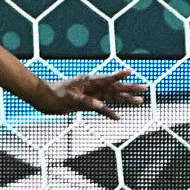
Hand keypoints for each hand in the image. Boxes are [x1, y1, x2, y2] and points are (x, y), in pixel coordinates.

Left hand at [24, 68, 146, 119]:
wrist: (43, 99)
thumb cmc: (54, 95)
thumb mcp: (69, 99)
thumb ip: (85, 102)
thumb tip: (100, 105)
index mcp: (88, 81)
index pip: (107, 79)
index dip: (119, 75)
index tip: (130, 71)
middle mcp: (92, 87)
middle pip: (114, 88)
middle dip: (129, 89)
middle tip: (145, 88)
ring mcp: (91, 95)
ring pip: (111, 97)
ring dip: (124, 100)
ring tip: (140, 101)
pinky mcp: (87, 104)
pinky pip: (102, 108)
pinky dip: (110, 113)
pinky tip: (119, 118)